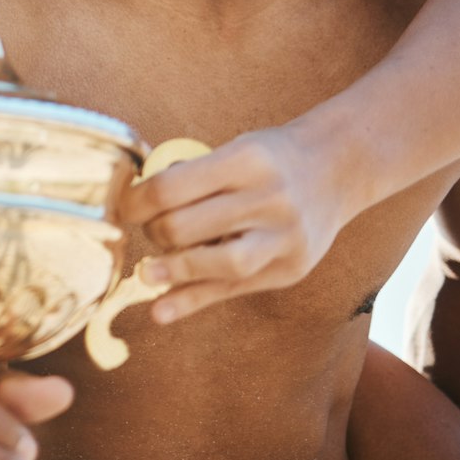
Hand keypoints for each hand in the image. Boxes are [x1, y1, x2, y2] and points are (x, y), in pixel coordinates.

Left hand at [117, 126, 351, 323]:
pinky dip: (193, 301)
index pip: (172, 188)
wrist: (337, 169)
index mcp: (246, 160)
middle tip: (150, 231)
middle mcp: (268, 198)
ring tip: (146, 273)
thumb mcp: (234, 148)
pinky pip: (234, 290)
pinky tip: (161, 312)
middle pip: (188, 227)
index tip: (122, 208)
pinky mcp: (290, 269)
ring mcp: (284, 237)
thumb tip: (136, 205)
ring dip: (172, 270)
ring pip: (216, 264)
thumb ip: (193, 176)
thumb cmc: (271, 158)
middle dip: (155, 233)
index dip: (136, 203)